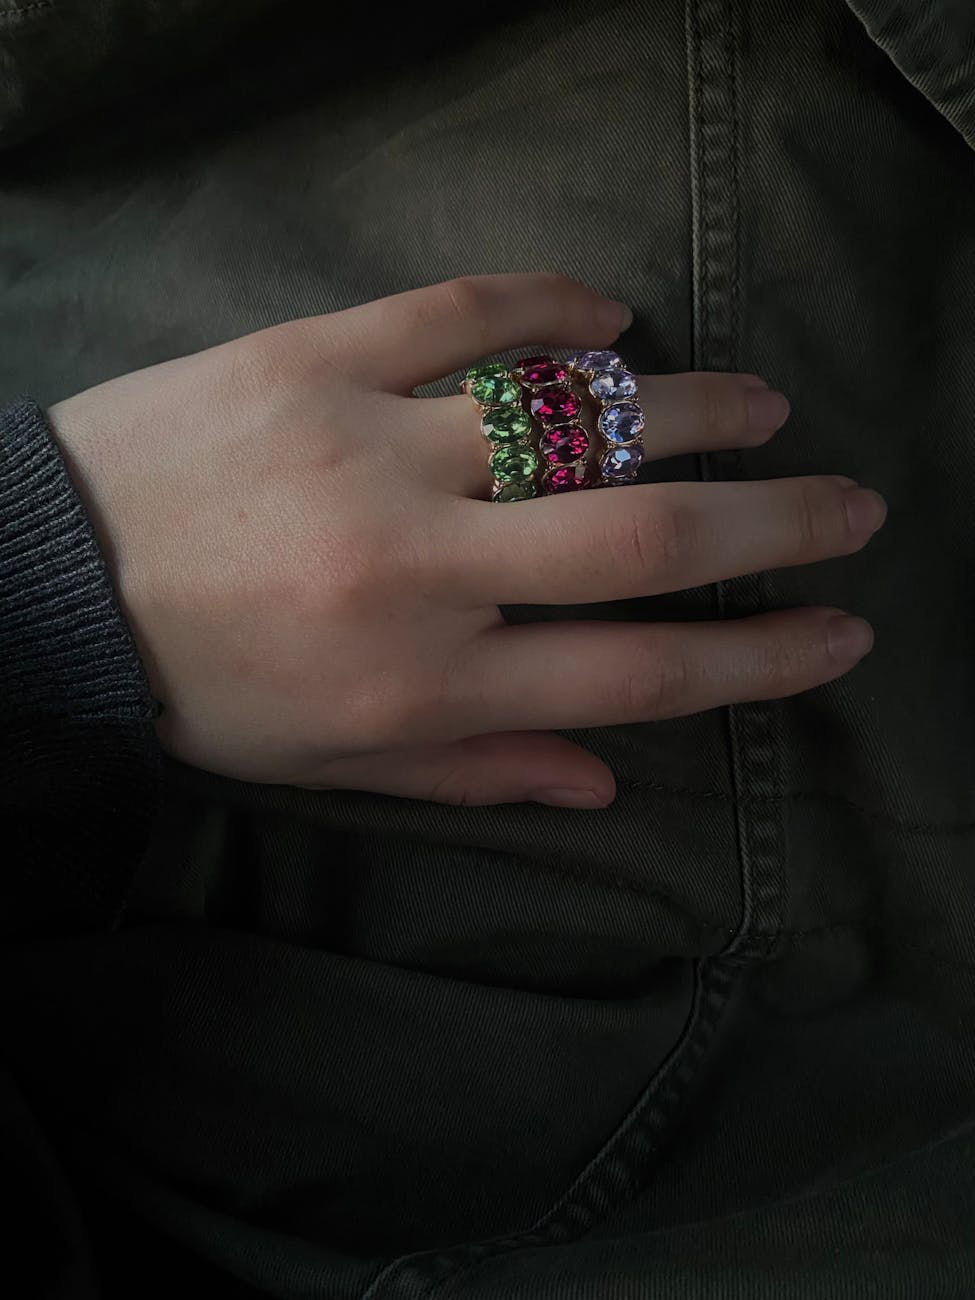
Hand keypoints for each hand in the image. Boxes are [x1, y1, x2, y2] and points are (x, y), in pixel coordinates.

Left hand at [46, 273, 885, 807]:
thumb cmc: (200, 685)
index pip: (638, 672)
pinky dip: (555, 306)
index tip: (840, 631)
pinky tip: (615, 316)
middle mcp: (419, 567)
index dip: (758, 657)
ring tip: (765, 409)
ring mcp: (371, 447)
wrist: (42, 578)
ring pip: (575, 413)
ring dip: (695, 407)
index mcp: (425, 683)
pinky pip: (465, 311)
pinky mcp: (316, 355)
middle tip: (851, 504)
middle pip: (642, 537)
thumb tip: (608, 779)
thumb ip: (479, 765)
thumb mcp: (332, 761)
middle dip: (774, 522)